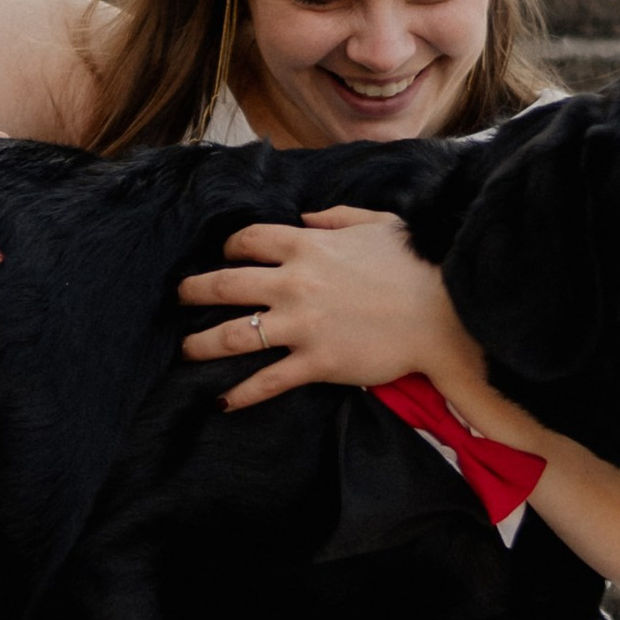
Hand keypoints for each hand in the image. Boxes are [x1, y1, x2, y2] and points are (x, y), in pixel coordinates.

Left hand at [178, 208, 483, 411]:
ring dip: (200, 344)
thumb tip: (305, 218)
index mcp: (306, 246)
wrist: (443, 313)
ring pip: (232, 336)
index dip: (227, 248)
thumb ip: (335, 218)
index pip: (246, 241)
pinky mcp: (315, 362)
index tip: (222, 257)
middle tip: (176, 298)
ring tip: (183, 351)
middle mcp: (294, 283)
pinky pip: (266, 380)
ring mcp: (301, 325)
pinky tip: (220, 402)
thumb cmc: (413, 265)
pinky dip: (240, 394)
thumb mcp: (375, 223)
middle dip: (192, 291)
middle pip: (224, 285)